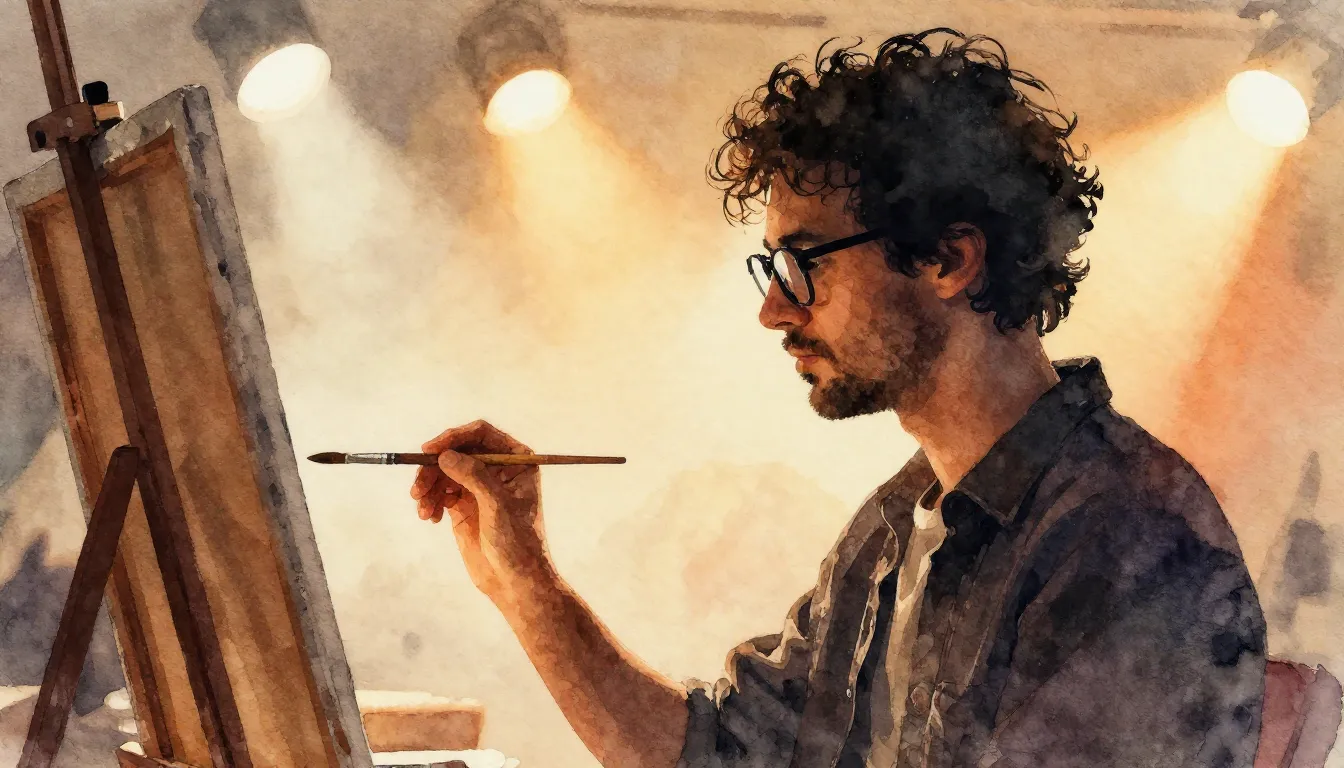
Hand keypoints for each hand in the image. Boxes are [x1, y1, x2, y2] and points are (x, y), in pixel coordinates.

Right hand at [409, 420, 549, 602]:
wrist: (514, 582)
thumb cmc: (518, 543)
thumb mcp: (497, 505)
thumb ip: (473, 475)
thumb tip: (445, 454)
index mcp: (516, 461)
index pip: (481, 434)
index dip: (454, 437)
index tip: (431, 451)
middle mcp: (497, 469)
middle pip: (457, 451)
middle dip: (434, 467)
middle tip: (418, 489)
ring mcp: (479, 487)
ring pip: (444, 471)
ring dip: (428, 486)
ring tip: (423, 509)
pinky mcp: (463, 505)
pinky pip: (439, 491)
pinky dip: (430, 500)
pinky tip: (431, 517)